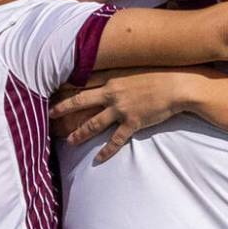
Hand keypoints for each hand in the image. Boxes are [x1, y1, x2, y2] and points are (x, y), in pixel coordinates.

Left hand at [49, 67, 211, 161]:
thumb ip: (120, 73)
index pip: (84, 82)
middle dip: (63, 109)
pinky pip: (116, 140)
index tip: (54, 89)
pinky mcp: (132, 122)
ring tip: (69, 141)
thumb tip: (109, 75)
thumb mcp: (136, 69)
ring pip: (94, 123)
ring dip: (80, 133)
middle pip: (81, 102)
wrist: (177, 85)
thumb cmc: (160, 74)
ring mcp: (121, 109)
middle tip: (50, 114)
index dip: (68, 86)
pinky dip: (106, 151)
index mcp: (112, 79)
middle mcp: (112, 94)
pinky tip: (98, 160)